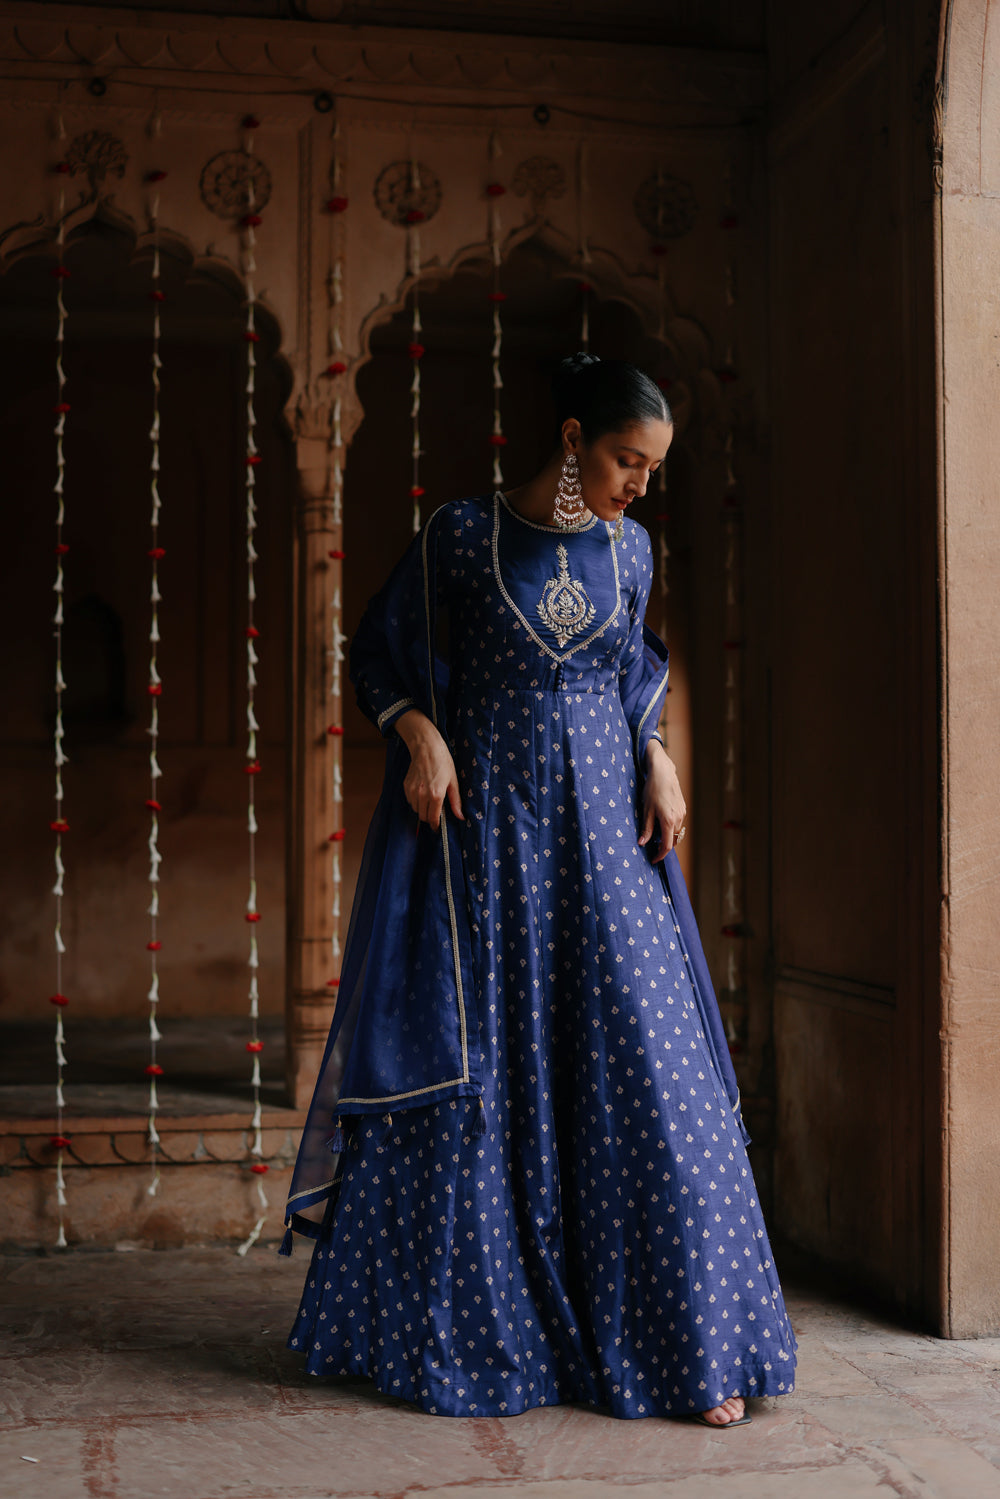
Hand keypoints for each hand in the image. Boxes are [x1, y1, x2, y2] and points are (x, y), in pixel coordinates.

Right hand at [395, 709, 463, 831]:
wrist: (426, 747)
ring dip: (422, 809)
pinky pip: (410, 801)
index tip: (437, 828)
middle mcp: (422, 795)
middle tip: (435, 813)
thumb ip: (456, 801)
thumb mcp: (453, 781)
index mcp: (436, 795)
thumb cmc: (443, 762)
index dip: (435, 825)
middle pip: (423, 816)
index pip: (432, 818)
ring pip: (415, 809)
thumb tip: (460, 817)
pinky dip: (415, 801)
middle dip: (429, 817)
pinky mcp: (406, 786)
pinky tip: (423, 792)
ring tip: (430, 800)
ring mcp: (412, 790)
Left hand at [638, 740, 685, 864]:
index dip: (660, 855)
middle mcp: (679, 818)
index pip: (666, 846)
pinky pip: (679, 823)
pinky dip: (671, 827)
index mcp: (668, 821)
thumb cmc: (653, 789)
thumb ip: (646, 828)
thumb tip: (642, 843)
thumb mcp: (646, 810)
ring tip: (654, 833)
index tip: (653, 860)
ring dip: (667, 836)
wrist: (663, 771)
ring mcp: (683, 812)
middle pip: (673, 840)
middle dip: (663, 846)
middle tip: (651, 847)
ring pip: (676, 832)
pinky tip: (661, 821)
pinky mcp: (683, 807)